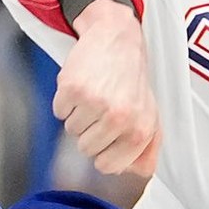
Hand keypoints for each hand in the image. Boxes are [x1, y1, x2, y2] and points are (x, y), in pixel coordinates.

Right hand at [59, 0, 159, 175]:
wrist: (117, 36)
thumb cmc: (132, 78)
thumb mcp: (150, 113)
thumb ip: (147, 148)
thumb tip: (134, 173)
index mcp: (140, 130)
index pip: (107, 166)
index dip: (103, 151)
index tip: (108, 133)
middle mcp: (119, 118)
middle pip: (86, 149)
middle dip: (89, 131)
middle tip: (102, 106)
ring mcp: (95, 104)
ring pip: (70, 131)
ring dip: (77, 114)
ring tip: (94, 93)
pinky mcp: (73, 89)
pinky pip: (59, 111)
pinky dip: (65, 100)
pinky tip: (82, 84)